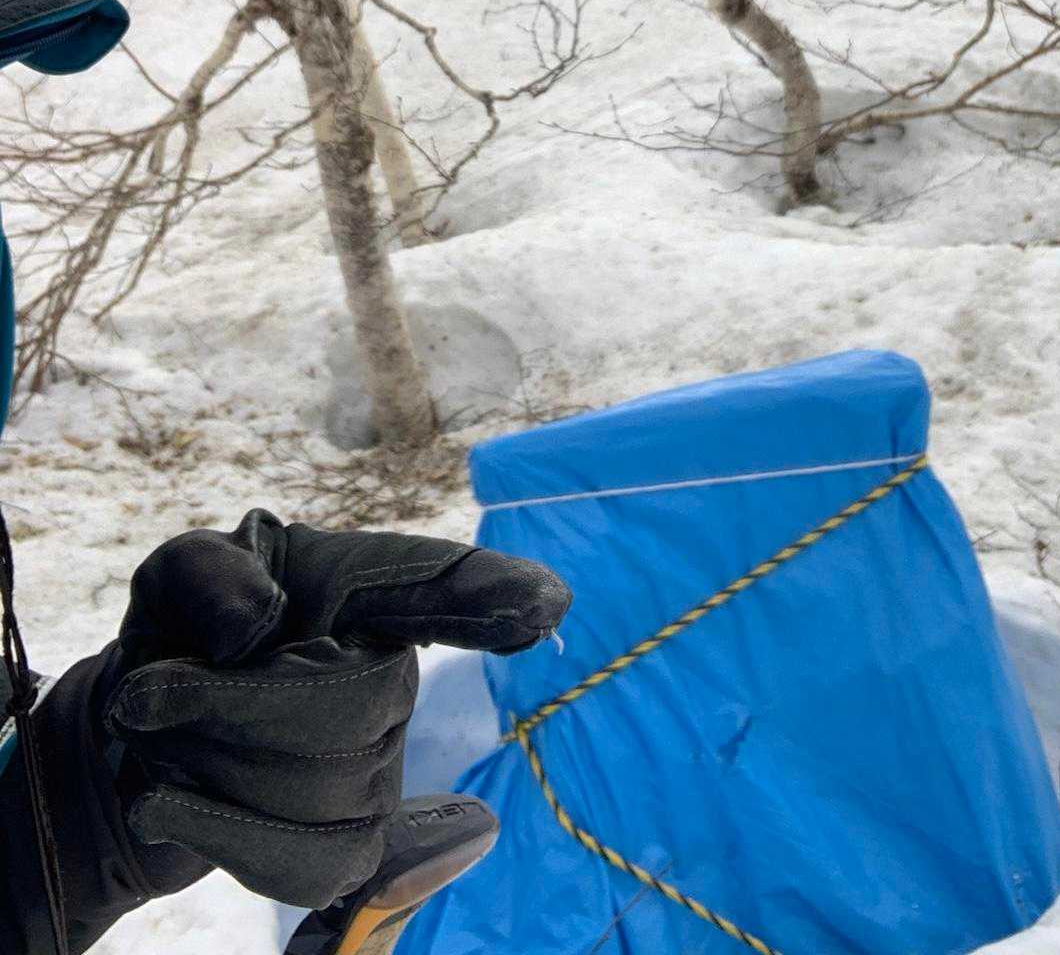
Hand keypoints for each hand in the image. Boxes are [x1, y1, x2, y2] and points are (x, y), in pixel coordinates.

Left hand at [95, 508, 569, 909]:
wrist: (138, 742)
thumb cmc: (178, 639)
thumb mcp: (174, 581)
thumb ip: (206, 576)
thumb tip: (258, 628)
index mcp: (357, 584)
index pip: (439, 582)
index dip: (491, 593)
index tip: (544, 605)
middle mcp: (389, 667)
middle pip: (356, 704)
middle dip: (234, 706)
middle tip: (153, 694)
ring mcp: (382, 763)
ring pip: (326, 790)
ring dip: (210, 770)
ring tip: (169, 741)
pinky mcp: (354, 843)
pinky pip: (309, 861)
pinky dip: (218, 834)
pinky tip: (174, 801)